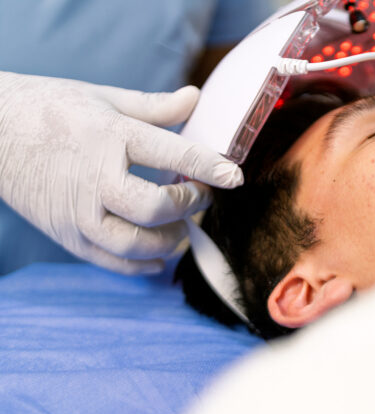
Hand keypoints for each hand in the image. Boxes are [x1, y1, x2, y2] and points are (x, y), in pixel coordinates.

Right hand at [0, 71, 242, 273]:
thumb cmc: (50, 109)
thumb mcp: (104, 98)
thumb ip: (155, 106)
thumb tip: (196, 97)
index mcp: (110, 136)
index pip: (172, 153)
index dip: (210, 167)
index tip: (235, 177)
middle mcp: (94, 177)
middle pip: (155, 207)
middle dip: (189, 205)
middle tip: (201, 197)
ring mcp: (78, 212)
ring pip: (135, 243)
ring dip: (169, 240)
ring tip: (180, 227)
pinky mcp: (66, 235)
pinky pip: (112, 262)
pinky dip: (142, 266)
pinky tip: (161, 258)